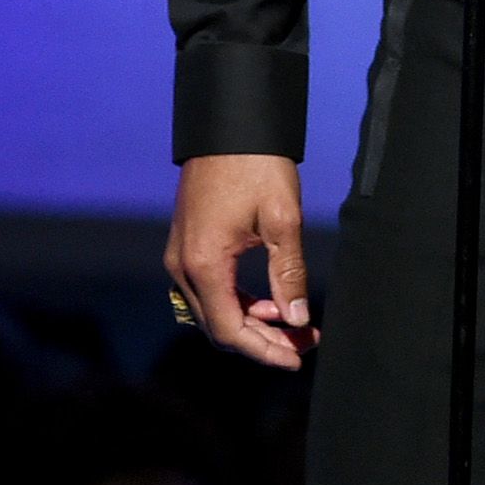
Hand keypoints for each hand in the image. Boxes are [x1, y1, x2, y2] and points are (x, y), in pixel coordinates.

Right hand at [165, 155, 318, 368]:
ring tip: (294, 325)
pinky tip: (269, 301)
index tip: (297, 358)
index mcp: (203, 263)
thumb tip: (298, 319)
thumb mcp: (282, 220)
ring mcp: (180, 256)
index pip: (230, 330)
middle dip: (263, 341)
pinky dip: (238, 303)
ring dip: (252, 323)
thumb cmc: (256, 167)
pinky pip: (209, 291)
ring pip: (214, 311)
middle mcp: (182, 266)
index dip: (264, 351)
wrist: (229, 125)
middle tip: (305, 342)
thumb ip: (289, 274)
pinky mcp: (186, 246)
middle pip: (219, 326)